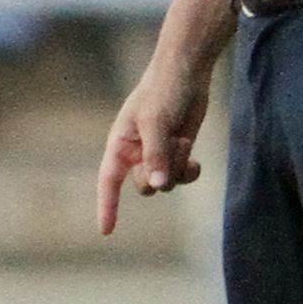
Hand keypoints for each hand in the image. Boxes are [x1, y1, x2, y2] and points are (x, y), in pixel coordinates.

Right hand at [97, 60, 211, 235]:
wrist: (188, 72)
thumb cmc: (163, 90)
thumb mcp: (156, 121)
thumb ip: (155, 154)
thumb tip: (158, 186)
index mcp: (120, 145)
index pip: (108, 181)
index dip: (107, 206)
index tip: (106, 231)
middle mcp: (136, 154)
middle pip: (145, 186)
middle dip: (161, 173)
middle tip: (172, 147)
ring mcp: (157, 155)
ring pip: (166, 184)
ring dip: (178, 166)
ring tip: (184, 141)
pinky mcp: (177, 152)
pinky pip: (182, 177)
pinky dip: (190, 171)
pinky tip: (196, 159)